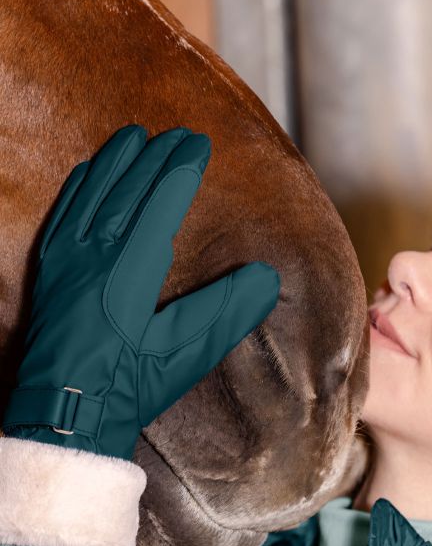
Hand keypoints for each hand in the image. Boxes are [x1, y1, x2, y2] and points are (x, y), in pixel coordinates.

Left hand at [2, 124, 279, 460]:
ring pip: (91, 195)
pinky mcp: (51, 273)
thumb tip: (265, 276)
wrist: (68, 412)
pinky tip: (85, 174)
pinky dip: (78, 188)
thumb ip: (227, 311)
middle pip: (126, 190)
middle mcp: (95, 256)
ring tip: (132, 135)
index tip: (197, 144)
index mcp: (129, 270)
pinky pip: (63, 215)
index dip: (180, 170)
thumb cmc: (130, 385)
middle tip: (175, 133)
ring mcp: (68, 262)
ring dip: (114, 162)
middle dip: (153, 156)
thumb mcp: (187, 353)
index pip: (160, 203)